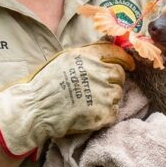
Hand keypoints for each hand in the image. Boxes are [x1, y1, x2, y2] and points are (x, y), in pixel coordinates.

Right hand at [0, 42, 133, 158]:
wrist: (36, 109)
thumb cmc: (44, 84)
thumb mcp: (64, 58)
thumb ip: (86, 54)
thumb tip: (105, 52)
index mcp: (89, 56)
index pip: (116, 52)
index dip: (125, 58)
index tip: (129, 65)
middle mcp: (99, 72)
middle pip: (119, 74)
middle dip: (113, 80)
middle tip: (99, 88)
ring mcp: (103, 93)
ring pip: (118, 93)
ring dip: (109, 97)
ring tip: (91, 102)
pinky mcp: (104, 113)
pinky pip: (113, 112)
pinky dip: (105, 114)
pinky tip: (91, 113)